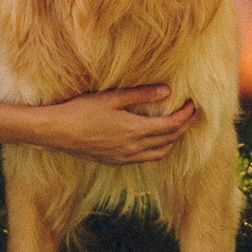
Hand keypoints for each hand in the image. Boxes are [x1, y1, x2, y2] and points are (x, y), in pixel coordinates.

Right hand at [38, 85, 198, 163]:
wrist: (57, 132)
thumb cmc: (82, 111)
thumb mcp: (112, 98)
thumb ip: (141, 95)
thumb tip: (167, 90)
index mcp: (134, 131)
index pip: (171, 125)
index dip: (185, 116)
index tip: (194, 105)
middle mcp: (133, 148)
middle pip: (169, 140)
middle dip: (184, 127)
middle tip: (193, 115)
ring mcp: (124, 157)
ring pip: (159, 153)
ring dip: (172, 141)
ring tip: (178, 128)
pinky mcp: (115, 162)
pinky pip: (145, 158)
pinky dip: (157, 149)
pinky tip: (154, 140)